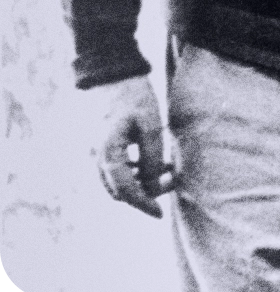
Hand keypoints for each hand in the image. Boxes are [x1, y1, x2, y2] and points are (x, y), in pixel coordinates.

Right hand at [92, 76, 171, 216]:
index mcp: (108, 153)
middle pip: (120, 191)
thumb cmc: (134, 98)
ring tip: (168, 167)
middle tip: (172, 178)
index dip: (143, 203)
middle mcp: (96, 158)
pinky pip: (115, 171)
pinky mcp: (100, 150)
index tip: (160, 213)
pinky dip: (134, 172)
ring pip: (117, 183)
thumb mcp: (152, 124)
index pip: (125, 190)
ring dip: (141, 182)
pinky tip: (154, 161)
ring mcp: (95, 155)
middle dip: (146, 192)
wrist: (113, 78)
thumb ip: (152, 155)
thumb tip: (153, 183)